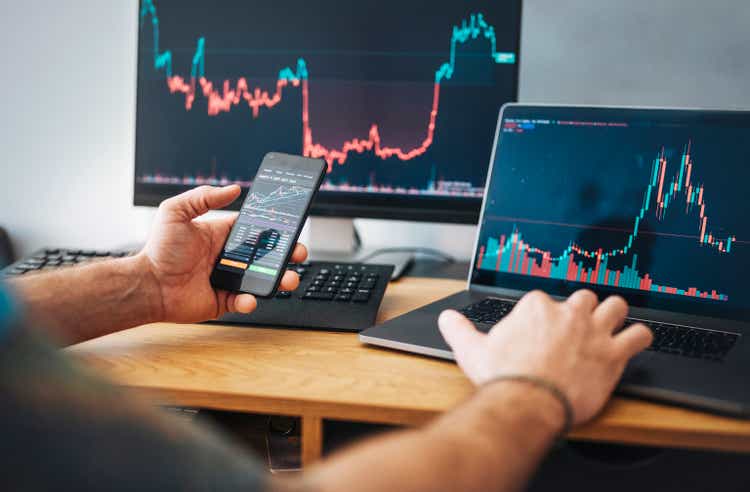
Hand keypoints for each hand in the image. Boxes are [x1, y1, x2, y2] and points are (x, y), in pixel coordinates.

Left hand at [138, 185, 306, 322]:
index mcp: (223, 235)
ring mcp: (230, 279)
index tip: (290, 226)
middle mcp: (230, 257)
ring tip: (289, 279)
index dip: (275, 228)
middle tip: (299, 253)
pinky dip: (251, 300)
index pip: (256, 229)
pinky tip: (248, 298)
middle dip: (288, 254)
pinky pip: (246, 301)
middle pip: (268, 254)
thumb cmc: (158, 250)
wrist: (148, 285)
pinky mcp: (225, 300)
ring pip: (264, 279)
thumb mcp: (176, 212)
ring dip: (280, 279)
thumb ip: (203, 196)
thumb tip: (233, 188)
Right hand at [438, 290, 652, 423]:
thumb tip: (446, 319)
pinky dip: (638, 337)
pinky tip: (633, 342)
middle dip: (582, 311)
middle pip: (584, 297)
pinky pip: (639, 334)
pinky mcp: (614, 354)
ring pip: (616, 306)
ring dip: (614, 315)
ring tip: (610, 326)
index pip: (545, 299)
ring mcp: (593, 331)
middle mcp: (568, 312)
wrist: (528, 403)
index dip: (544, 316)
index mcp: (536, 306)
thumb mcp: (472, 350)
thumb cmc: (503, 377)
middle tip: (577, 328)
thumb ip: (459, 330)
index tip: (541, 331)